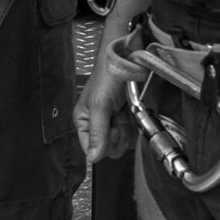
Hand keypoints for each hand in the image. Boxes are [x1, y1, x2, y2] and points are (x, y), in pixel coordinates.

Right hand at [75, 42, 144, 163]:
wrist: (129, 61)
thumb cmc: (108, 78)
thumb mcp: (99, 105)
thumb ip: (97, 132)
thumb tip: (92, 158)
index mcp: (84, 121)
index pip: (90, 149)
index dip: (102, 144)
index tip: (110, 129)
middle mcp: (97, 125)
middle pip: (108, 149)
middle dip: (117, 135)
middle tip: (117, 116)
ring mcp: (113, 123)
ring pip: (122, 144)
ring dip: (127, 129)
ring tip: (125, 111)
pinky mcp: (127, 121)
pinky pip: (132, 136)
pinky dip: (135, 126)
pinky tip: (132, 113)